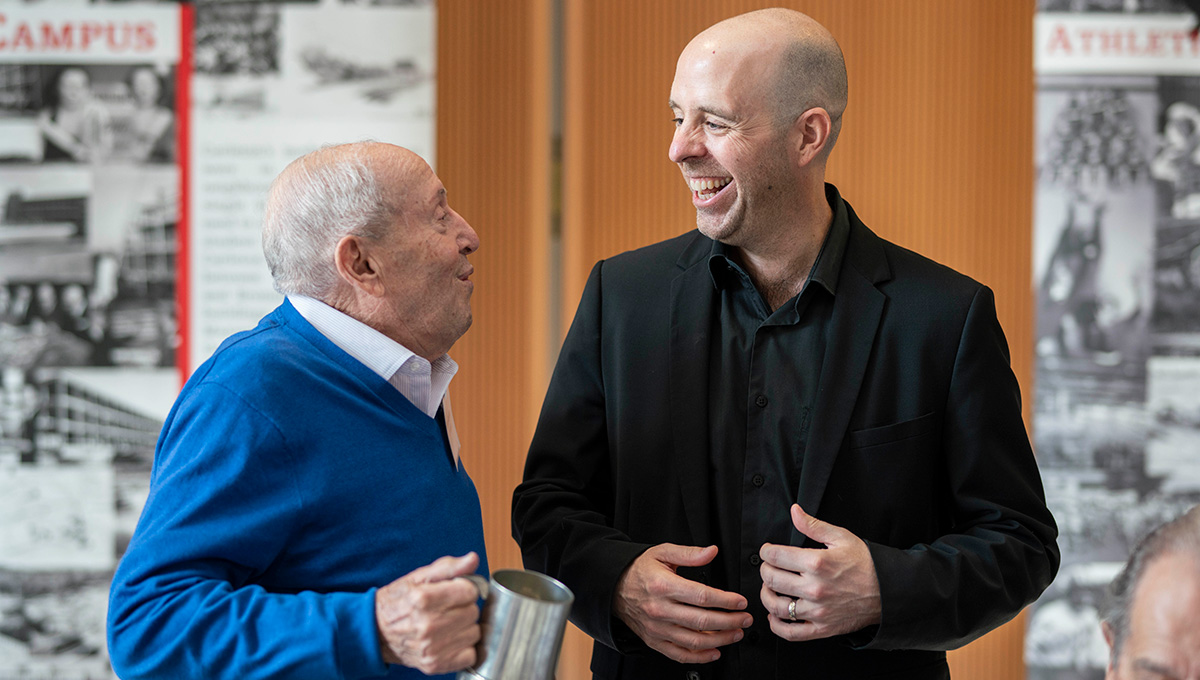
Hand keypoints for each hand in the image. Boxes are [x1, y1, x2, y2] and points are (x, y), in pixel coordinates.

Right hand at [375, 552, 482, 674]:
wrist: (374, 632)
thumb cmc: (396, 602)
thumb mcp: (418, 577)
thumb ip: (448, 567)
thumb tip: (472, 559)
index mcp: (423, 599)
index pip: (470, 591)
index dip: (464, 588)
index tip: (453, 591)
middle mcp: (428, 625)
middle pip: (473, 612)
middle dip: (463, 607)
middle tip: (446, 608)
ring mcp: (432, 647)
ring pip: (474, 633)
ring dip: (464, 628)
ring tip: (445, 624)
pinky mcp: (435, 664)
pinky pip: (470, 655)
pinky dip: (464, 648)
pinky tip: (449, 640)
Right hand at [613, 543, 751, 663]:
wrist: (614, 587)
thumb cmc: (639, 570)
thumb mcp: (662, 553)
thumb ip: (689, 554)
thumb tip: (711, 551)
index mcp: (663, 586)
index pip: (702, 597)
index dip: (725, 601)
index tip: (740, 601)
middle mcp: (660, 610)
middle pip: (702, 621)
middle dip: (730, 621)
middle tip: (745, 618)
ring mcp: (657, 628)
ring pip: (694, 641)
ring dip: (720, 640)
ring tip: (736, 633)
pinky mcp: (654, 641)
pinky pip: (680, 654)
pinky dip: (700, 657)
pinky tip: (714, 651)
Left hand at [759, 505, 880, 641]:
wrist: (888, 591)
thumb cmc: (866, 564)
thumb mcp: (841, 537)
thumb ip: (813, 525)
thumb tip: (795, 511)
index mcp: (817, 563)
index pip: (775, 556)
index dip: (765, 551)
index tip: (767, 551)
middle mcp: (814, 588)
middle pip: (771, 579)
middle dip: (765, 571)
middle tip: (769, 568)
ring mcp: (817, 610)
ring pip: (776, 606)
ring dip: (766, 595)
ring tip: (770, 588)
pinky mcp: (822, 628)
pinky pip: (791, 633)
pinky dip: (776, 625)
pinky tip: (775, 615)